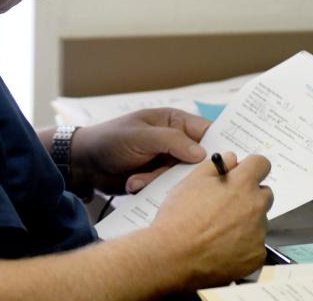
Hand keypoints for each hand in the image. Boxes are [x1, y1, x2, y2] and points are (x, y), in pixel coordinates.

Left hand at [70, 108, 210, 194]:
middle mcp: (176, 143)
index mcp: (176, 123)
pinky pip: (168, 190)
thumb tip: (202, 154)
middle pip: (198, 160)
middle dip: (183, 172)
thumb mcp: (140, 136)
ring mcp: (167, 163)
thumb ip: (171, 141)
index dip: (221, 145)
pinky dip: (151, 189)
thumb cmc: (110, 139)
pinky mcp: (158, 181)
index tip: (229, 161)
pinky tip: (133, 185)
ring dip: (159, 181)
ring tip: (137, 180)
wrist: (84, 164)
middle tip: (164, 174)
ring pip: (182, 179)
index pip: (208, 132)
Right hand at [149, 153, 273, 288]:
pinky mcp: (256, 256)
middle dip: (250, 196)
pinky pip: (255, 245)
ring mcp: (258, 233)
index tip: (243, 174)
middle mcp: (255, 206)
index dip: (251, 167)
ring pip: (259, 221)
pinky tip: (223, 248)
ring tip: (219, 230)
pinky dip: (244, 246)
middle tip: (227, 205)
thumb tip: (231, 160)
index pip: (262, 164)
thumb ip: (216, 166)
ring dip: (246, 222)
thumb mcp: (192, 181)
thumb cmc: (179, 218)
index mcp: (242, 184)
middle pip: (264, 194)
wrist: (173, 256)